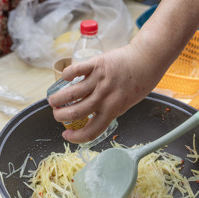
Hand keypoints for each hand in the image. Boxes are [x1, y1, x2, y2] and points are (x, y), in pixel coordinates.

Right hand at [47, 41, 167, 142]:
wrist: (145, 61)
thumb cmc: (138, 82)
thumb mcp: (125, 102)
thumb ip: (109, 108)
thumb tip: (92, 115)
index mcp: (112, 110)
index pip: (91, 131)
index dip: (75, 137)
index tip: (66, 135)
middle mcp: (104, 98)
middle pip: (76, 112)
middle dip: (61, 116)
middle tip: (56, 113)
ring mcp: (99, 80)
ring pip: (71, 93)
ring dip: (58, 99)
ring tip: (53, 100)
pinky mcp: (96, 64)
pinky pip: (75, 71)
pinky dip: (66, 75)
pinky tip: (65, 78)